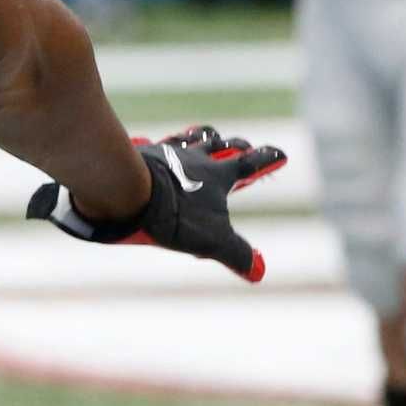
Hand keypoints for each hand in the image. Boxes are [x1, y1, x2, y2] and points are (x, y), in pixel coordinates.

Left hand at [28, 125, 286, 282]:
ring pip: (189, 139)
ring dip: (200, 136)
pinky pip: (153, 144)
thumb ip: (237, 255)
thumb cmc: (172, 214)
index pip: (250, 164)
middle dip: (234, 145)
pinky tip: (153, 144)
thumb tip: (259, 272)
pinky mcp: (139, 154)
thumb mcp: (211, 241)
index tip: (281, 153)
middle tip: (242, 144)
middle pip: (220, 145)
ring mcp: (166, 153)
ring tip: (204, 133)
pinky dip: (160, 145)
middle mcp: (194, 158)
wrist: (124, 189)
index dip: (267, 159)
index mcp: (218, 175)